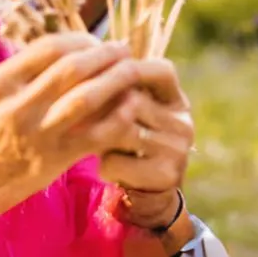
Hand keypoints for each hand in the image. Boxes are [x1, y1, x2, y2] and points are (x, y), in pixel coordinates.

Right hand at [0, 33, 147, 215]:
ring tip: (132, 70)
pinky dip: (119, 116)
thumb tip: (75, 44)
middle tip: (123, 49)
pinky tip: (132, 104)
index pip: (49, 47)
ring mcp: (37, 135)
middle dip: (104, 54)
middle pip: (72, 68)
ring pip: (86, 97)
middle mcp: (17, 107)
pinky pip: (97, 133)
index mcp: (0, 83)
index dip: (80, 39)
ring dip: (116, 79)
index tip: (96, 40)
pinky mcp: (56, 159)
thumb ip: (28, 70)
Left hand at [99, 59, 194, 229]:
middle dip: (100, 106)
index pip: (163, 71)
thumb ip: (120, 90)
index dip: (131, 67)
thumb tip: (84, 61)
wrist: (149, 195)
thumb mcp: (134, 114)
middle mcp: (183, 123)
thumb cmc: (133, 144)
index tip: (98, 72)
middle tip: (74, 112)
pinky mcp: (166, 175)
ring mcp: (178, 150)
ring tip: (87, 139)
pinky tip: (105, 167)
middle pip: (133, 100)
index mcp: (177, 102)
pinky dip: (104, 164)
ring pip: (122, 129)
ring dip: (97, 135)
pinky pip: (118, 161)